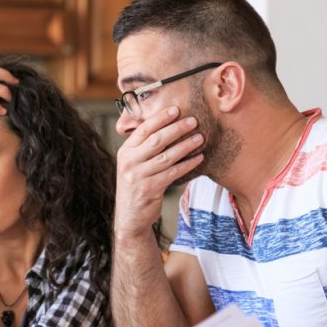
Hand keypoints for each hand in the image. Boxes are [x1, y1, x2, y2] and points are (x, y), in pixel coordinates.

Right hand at [114, 106, 203, 237]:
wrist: (130, 217)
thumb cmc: (136, 186)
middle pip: (157, 140)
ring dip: (186, 146)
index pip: (143, 129)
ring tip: (200, 138)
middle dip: (177, 128)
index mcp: (125, 152)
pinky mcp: (150, 189)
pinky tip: (199, 158)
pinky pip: (173, 173)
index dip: (160, 118)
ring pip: (167, 156)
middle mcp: (129, 162)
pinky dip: (188, 165)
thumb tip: (164, 125)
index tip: (176, 109)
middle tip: (193, 121)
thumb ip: (143, 148)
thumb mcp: (133, 165)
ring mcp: (138, 176)